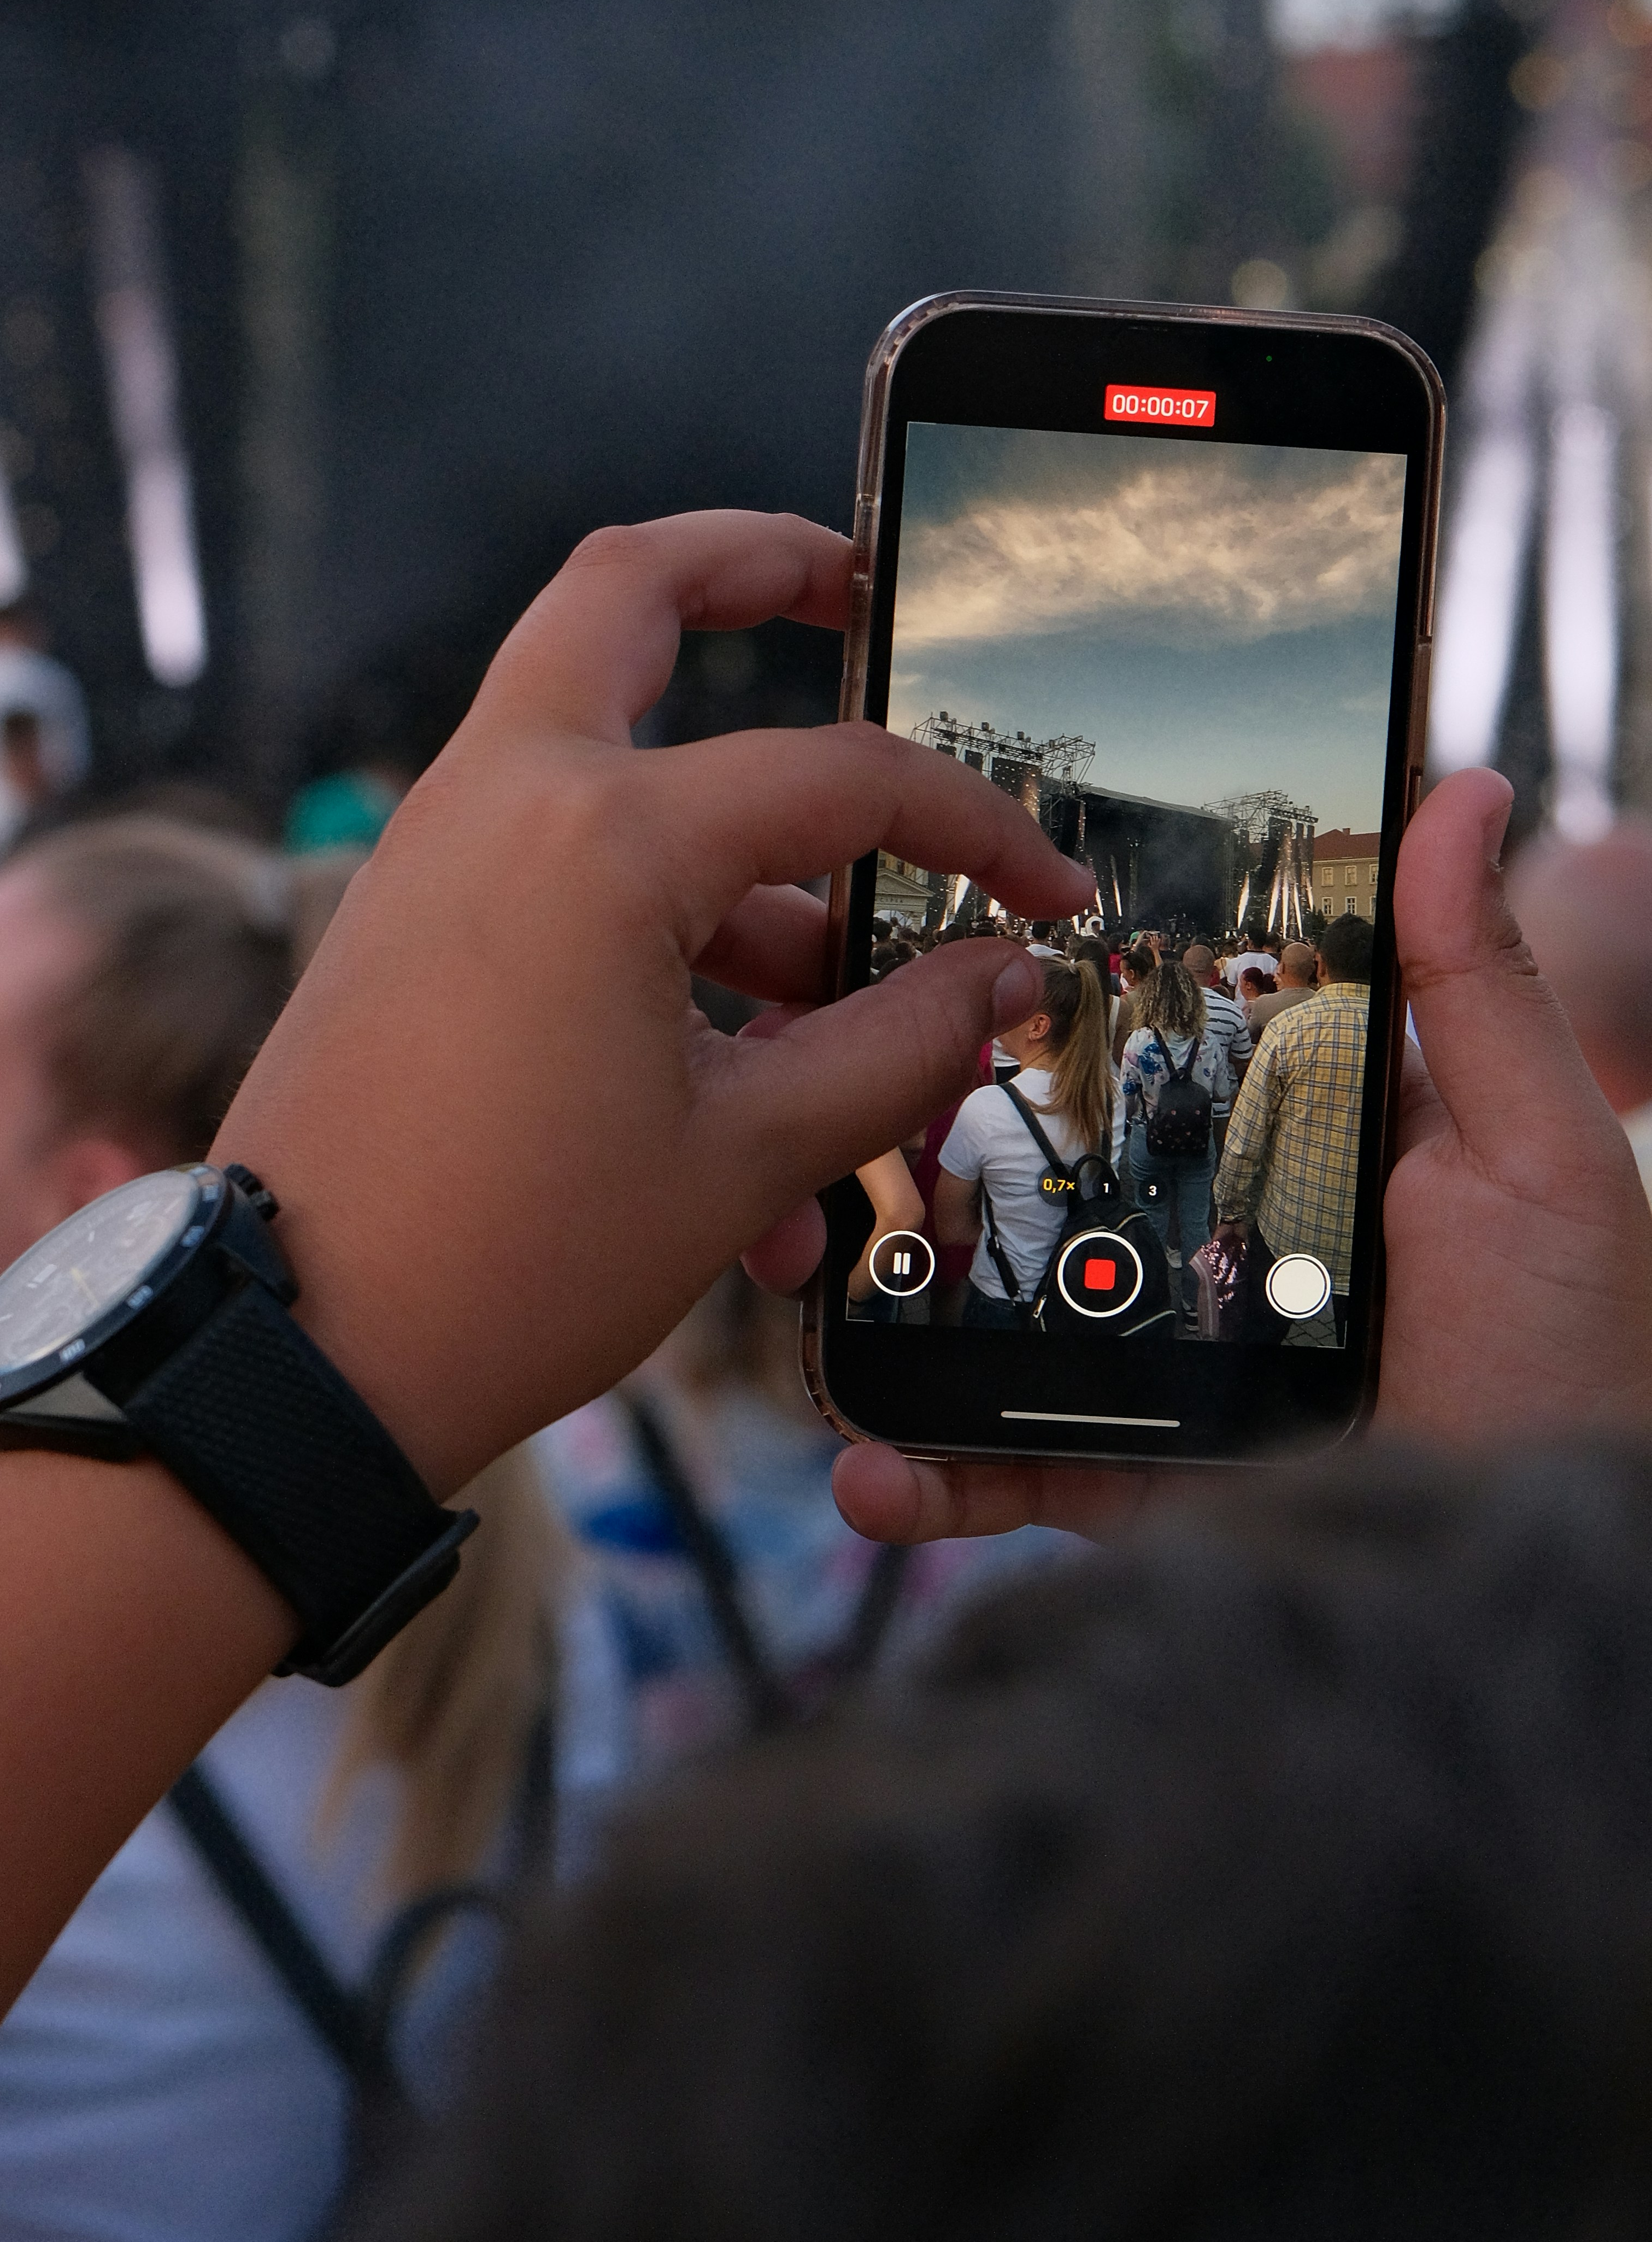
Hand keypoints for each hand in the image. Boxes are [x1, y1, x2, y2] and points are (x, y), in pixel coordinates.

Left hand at [213, 511, 1094, 1491]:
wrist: (299, 1354)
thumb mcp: (744, 1156)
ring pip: (616, 768)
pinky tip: (745, 1126)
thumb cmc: (503, 1259)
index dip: (973, 831)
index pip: (842, 781)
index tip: (1044, 894)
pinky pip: (566, 876)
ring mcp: (443, 848)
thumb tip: (999, 977)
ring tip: (840, 1058)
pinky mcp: (416, 917)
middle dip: (750, 564)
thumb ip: (893, 1046)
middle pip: (632, 591)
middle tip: (848, 585)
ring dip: (743, 883)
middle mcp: (506, 799)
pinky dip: (664, 952)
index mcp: (600, 836)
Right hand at [800, 767, 1651, 1545]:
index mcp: (1290, 1142)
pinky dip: (926, 1475)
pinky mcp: (1137, 1488)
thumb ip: (1475, 981)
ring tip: (803, 1295)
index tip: (924, 939)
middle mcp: (1207, 1242)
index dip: (1033, 1000)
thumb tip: (1462, 786)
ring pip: (988, 1318)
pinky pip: (1008, 1472)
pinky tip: (873, 1467)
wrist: (1563, 1591)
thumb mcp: (1539, 1154)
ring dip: (880, 1314)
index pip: (1139, 1047)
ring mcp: (1158, 1367)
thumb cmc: (1583, 1364)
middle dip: (904, 1155)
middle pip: (1032, 1175)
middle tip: (810, 1114)